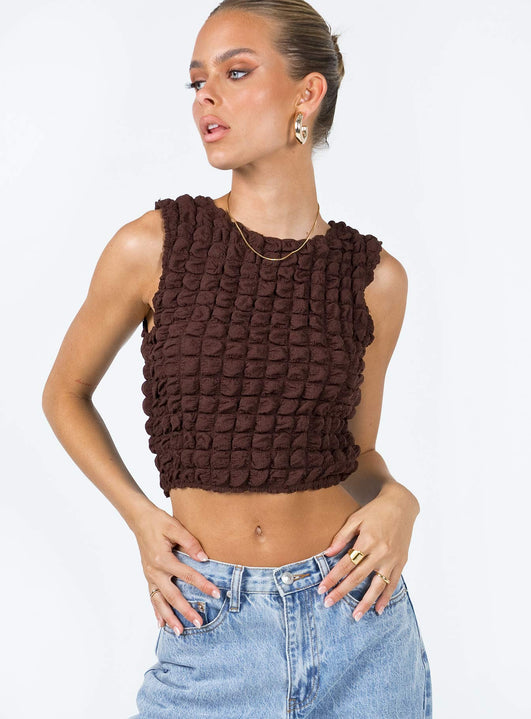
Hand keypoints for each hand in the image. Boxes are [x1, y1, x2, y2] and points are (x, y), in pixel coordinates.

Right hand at [131, 505, 221, 634]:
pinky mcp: (148, 576)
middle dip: (186, 611)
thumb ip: (190, 543)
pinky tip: (160, 623)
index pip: (188, 576)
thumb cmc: (159, 522)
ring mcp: (150, 576)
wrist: (140, 519)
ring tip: (179, 631)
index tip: (216, 594)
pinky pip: (152, 597)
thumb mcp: (175, 527)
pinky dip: (156, 611)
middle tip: (199, 623)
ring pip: (160, 601)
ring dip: (169, 617)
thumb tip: (204, 558)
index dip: (203, 585)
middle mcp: (155, 571)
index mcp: (163, 560)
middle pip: (173, 595)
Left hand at [317, 483, 419, 619]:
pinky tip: (378, 609)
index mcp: (367, 540)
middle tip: (329, 604)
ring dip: (366, 602)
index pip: (346, 564)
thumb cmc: (375, 510)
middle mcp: (380, 552)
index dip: (332, 577)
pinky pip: (393, 583)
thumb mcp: (356, 518)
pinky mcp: (401, 562)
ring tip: (355, 616)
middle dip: (342, 592)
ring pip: (377, 585)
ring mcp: (392, 558)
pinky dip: (386, 597)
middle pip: (358, 577)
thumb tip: (327, 554)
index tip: (322, 589)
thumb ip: (342, 536)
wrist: (402, 505)